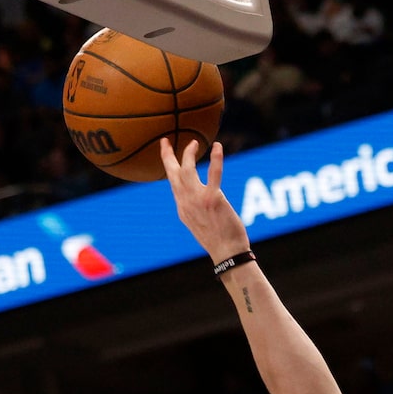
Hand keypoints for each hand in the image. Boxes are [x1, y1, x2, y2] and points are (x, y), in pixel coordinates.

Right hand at [161, 139, 249, 263]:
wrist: (226, 253)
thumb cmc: (218, 240)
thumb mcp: (200, 224)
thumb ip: (196, 209)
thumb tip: (198, 200)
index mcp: (183, 208)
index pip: (173, 183)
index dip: (168, 166)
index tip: (166, 152)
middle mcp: (186, 203)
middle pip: (173, 174)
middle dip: (168, 156)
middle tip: (166, 141)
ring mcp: (198, 200)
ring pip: (187, 170)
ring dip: (189, 154)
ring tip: (194, 143)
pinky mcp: (213, 199)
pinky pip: (214, 174)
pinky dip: (216, 159)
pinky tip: (218, 147)